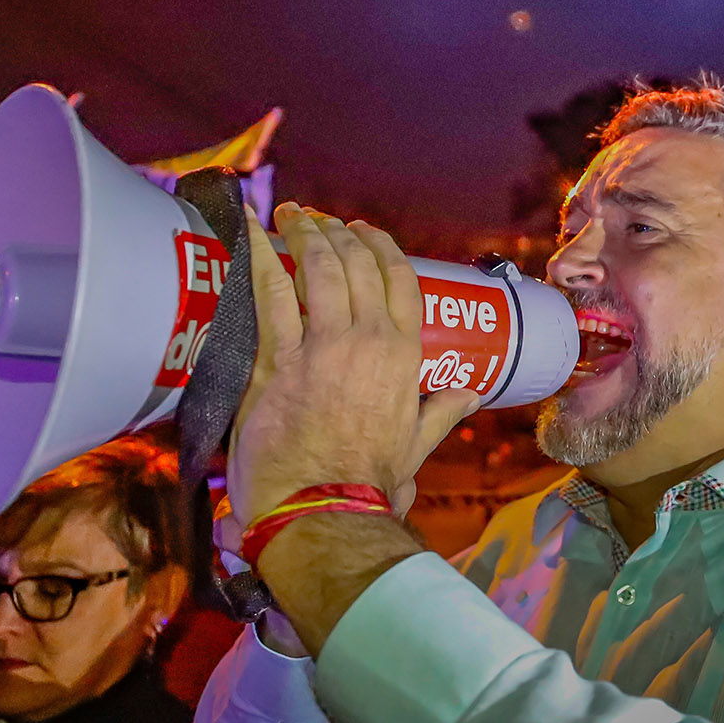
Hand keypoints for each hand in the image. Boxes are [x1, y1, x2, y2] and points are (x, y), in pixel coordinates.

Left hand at [225, 202, 479, 529]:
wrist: (322, 508)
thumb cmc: (369, 482)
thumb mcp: (417, 444)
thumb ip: (443, 412)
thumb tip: (470, 395)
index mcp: (404, 355)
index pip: (400, 279)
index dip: (380, 245)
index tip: (362, 229)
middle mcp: (367, 339)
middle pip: (355, 264)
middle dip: (335, 232)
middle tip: (317, 218)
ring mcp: (322, 345)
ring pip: (317, 268)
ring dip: (304, 232)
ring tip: (291, 214)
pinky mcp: (277, 359)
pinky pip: (270, 292)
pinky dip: (260, 254)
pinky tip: (252, 229)